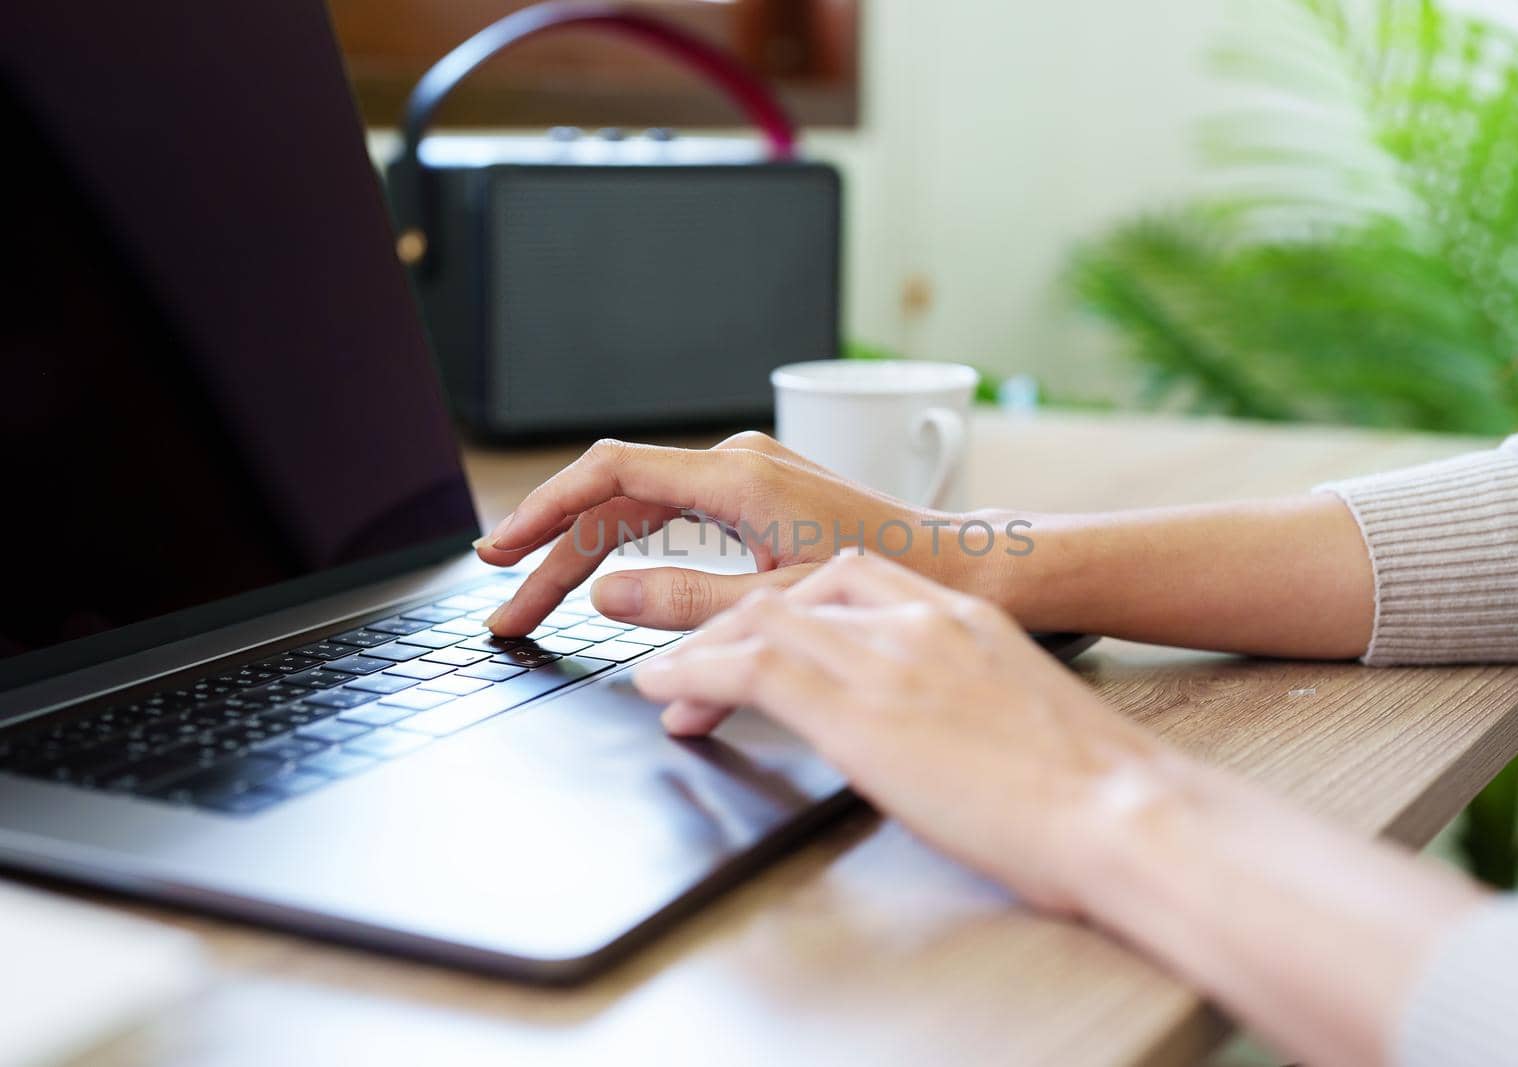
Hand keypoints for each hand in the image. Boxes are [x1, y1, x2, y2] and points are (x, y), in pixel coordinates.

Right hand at [476, 432, 993, 634]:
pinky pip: (679, 525)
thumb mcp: (777, 602)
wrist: (964, 566)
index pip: (610, 476)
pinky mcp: (760, 498)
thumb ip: (684, 601)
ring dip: (590, 559)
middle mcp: (735, 465)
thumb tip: (603, 595)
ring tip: (541, 599)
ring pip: (642, 515)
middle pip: (615, 502)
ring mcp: (747, 478)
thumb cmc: (889, 580)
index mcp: (735, 478)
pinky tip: (613, 590)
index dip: (545, 511)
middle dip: (556, 557)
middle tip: (510, 609)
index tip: (503, 551)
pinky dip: (640, 558)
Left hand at [631, 554, 1190, 912]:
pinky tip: (664, 687)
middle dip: (736, 615)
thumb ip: (967, 701)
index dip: (796, 600)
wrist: (1124, 809)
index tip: (765, 626)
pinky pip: (751, 667)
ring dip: (700, 643)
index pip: (855, 576)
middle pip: (798, 589)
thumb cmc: (1091, 787)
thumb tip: (937, 734)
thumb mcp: (1021, 716)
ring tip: (659, 670)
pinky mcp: (858, 709)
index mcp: (964, 616)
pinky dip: (695, 671)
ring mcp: (888, 657)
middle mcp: (921, 619)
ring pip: (761, 617)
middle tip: (698, 649)